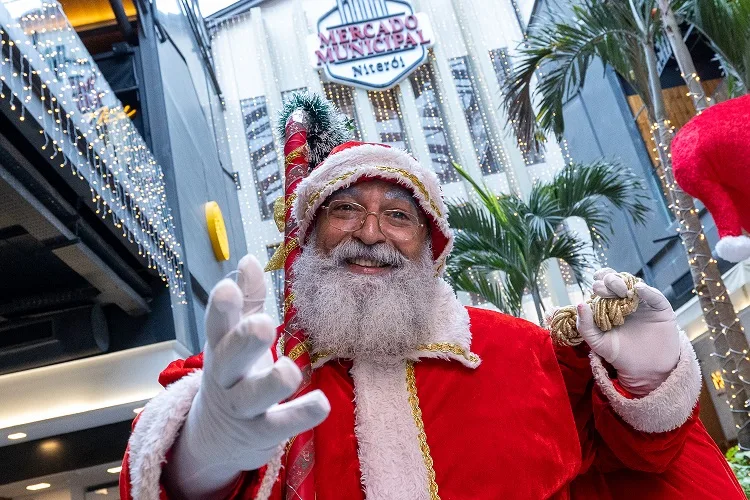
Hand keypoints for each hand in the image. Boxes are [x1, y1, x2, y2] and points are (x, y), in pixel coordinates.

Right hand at [166, 255, 329, 497]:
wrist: (216, 436)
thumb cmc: (235, 372)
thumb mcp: (234, 336)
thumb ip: (247, 300)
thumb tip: (249, 260)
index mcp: (221, 346)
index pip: (217, 324)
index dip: (221, 307)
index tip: (228, 287)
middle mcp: (227, 376)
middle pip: (229, 358)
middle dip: (244, 341)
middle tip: (263, 326)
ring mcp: (242, 407)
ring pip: (253, 395)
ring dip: (272, 383)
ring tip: (290, 371)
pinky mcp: (260, 432)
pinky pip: (280, 424)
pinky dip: (300, 415)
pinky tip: (321, 404)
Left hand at [576, 268, 680, 396]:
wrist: (645, 370)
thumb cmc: (620, 354)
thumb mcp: (598, 342)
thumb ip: (585, 326)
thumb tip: (580, 304)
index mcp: (610, 304)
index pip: (603, 285)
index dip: (599, 282)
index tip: (595, 287)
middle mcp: (626, 300)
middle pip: (618, 281)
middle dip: (609, 281)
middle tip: (604, 290)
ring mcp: (644, 303)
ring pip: (634, 284)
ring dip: (625, 283)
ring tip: (619, 290)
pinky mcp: (660, 308)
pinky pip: (655, 296)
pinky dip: (647, 291)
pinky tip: (638, 290)